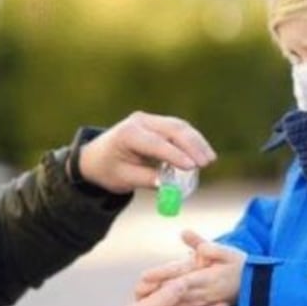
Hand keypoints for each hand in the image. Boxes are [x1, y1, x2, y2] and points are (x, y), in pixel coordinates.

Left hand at [79, 112, 215, 194]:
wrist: (96, 156)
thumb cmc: (108, 169)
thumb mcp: (123, 179)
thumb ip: (146, 180)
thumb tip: (169, 185)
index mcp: (127, 134)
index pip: (155, 143)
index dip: (175, 155)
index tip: (192, 167)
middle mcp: (139, 122)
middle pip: (172, 129)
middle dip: (192, 146)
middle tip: (206, 163)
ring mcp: (149, 120)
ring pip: (179, 126)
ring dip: (196, 142)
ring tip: (210, 159)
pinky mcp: (157, 123)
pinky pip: (178, 129)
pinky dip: (192, 140)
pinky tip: (203, 152)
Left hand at [136, 230, 244, 305]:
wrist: (258, 291)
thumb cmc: (240, 268)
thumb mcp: (226, 251)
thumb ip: (204, 244)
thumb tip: (185, 233)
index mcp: (205, 277)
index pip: (179, 277)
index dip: (161, 276)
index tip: (144, 276)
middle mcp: (202, 293)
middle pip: (173, 294)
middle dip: (154, 293)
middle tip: (136, 292)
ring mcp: (202, 304)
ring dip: (159, 304)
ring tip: (140, 302)